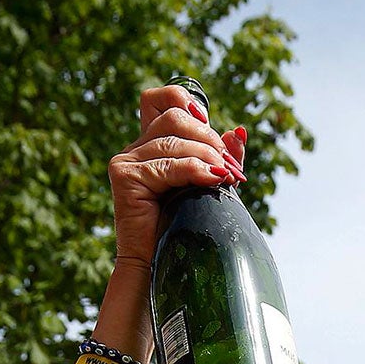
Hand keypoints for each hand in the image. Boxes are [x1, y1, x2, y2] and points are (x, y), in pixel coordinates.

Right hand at [109, 84, 244, 265]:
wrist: (161, 264)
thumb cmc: (185, 226)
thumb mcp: (209, 183)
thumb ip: (222, 157)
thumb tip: (239, 131)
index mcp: (152, 143)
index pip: (161, 99)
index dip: (186, 102)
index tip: (208, 124)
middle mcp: (135, 147)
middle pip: (175, 116)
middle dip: (209, 138)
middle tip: (228, 166)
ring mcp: (126, 161)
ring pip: (173, 139)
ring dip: (206, 156)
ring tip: (224, 177)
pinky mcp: (126, 177)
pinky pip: (168, 164)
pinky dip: (194, 170)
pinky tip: (211, 180)